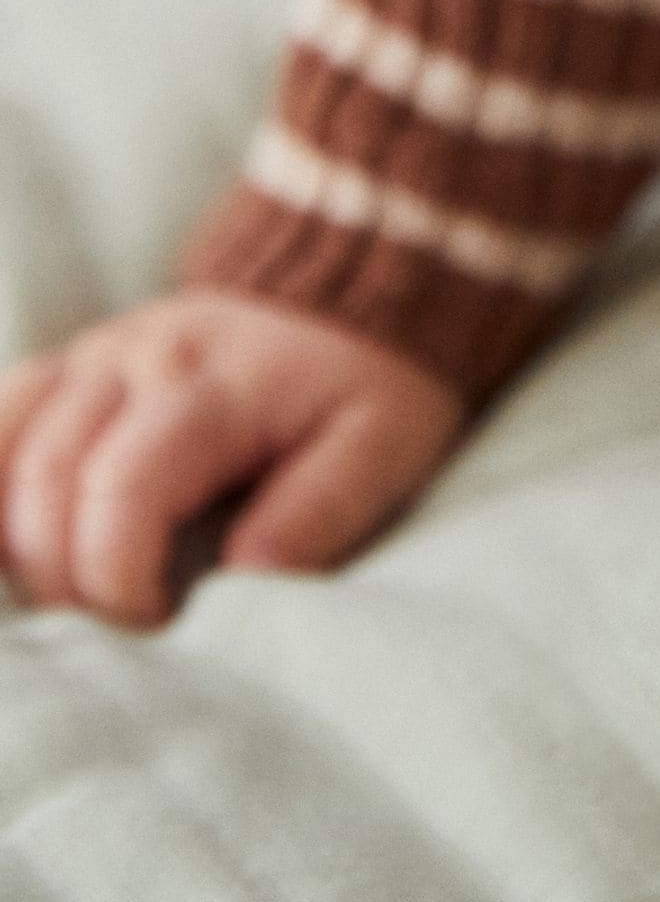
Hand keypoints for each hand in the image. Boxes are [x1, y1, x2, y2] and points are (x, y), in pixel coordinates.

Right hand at [0, 289, 466, 626]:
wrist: (352, 276)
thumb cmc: (364, 379)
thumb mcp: (380, 445)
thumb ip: (318, 511)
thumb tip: (242, 581)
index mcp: (212, 383)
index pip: (122, 487)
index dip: (115, 579)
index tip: (157, 625)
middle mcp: (137, 356)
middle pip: (48, 477)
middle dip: (63, 575)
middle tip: (118, 623)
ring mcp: (95, 352)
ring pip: (5, 440)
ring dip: (11, 532)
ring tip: (63, 589)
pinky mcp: (73, 361)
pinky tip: (6, 537)